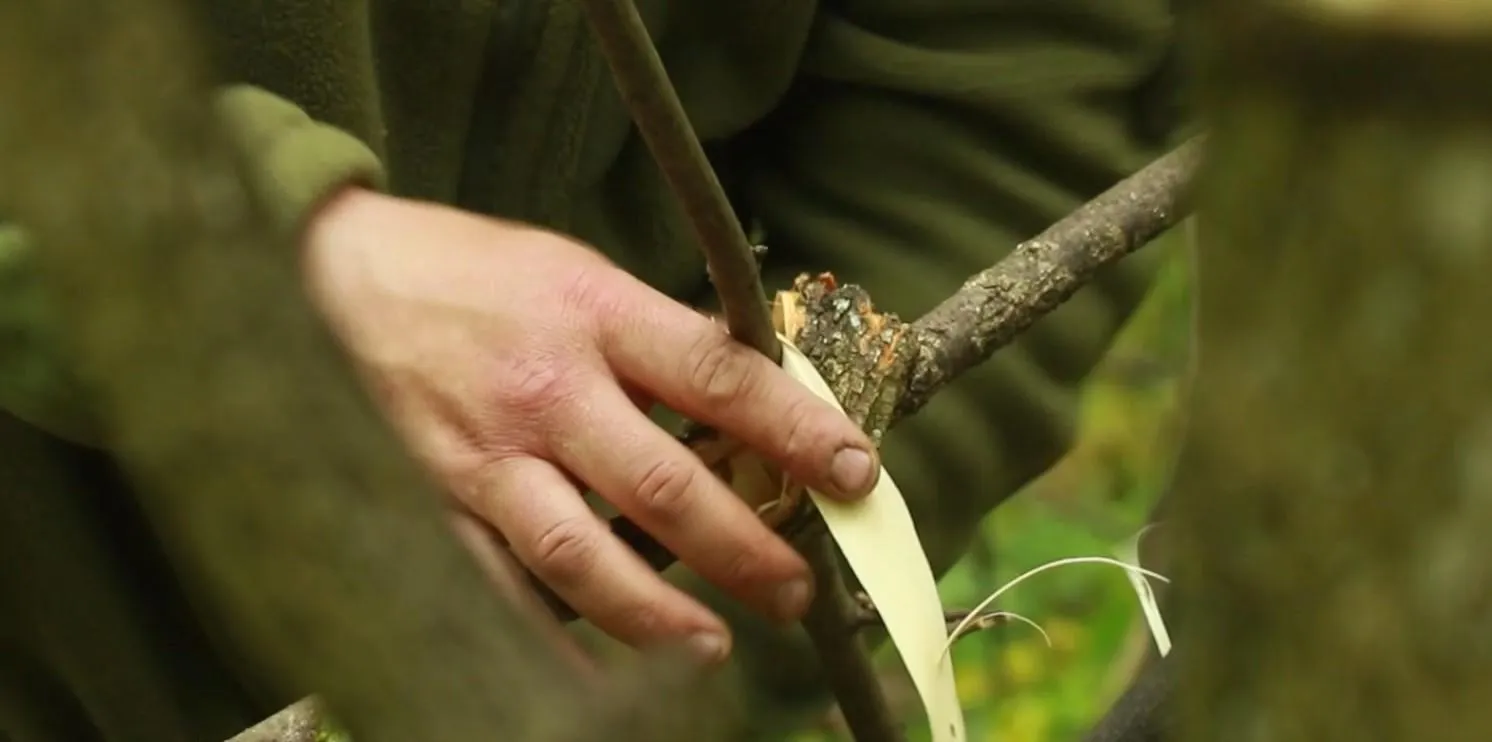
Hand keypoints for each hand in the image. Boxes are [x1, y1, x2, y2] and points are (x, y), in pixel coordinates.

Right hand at [301, 188, 880, 661]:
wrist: (323, 276)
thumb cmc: (467, 274)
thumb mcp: (574, 274)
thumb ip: (651, 339)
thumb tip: (744, 405)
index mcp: (594, 315)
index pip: (721, 377)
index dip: (799, 429)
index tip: (856, 474)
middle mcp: (546, 390)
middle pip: (666, 487)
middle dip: (745, 548)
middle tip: (797, 590)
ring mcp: (485, 455)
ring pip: (584, 555)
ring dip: (657, 614)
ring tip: (713, 645)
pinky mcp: (433, 502)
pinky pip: (499, 587)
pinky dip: (548, 639)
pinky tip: (590, 679)